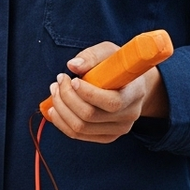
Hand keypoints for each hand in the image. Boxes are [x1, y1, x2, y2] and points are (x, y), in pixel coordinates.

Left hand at [44, 40, 167, 145]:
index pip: (111, 102)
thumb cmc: (118, 67)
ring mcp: (119, 129)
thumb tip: (72, 65)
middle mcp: (129, 115)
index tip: (72, 79)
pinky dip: (61, 122)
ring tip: (55, 90)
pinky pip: (79, 135)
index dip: (87, 93)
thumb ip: (92, 56)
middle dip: (67, 97)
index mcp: (135, 93)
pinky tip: (55, 108)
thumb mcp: (110, 53)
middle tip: (59, 80)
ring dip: (61, 109)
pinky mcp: (107, 137)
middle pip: (90, 116)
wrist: (132, 85)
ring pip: (81, 128)